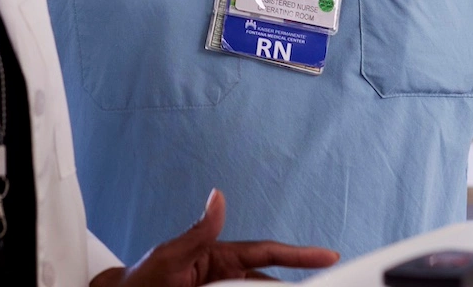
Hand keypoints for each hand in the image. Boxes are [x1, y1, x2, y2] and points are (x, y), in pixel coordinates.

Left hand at [91, 189, 338, 286]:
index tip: (330, 255)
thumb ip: (198, 231)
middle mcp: (227, 276)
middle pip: (269, 283)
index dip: (300, 255)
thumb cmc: (142, 279)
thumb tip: (217, 195)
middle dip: (294, 284)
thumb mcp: (170, 255)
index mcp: (221, 257)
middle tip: (322, 285)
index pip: (267, 254)